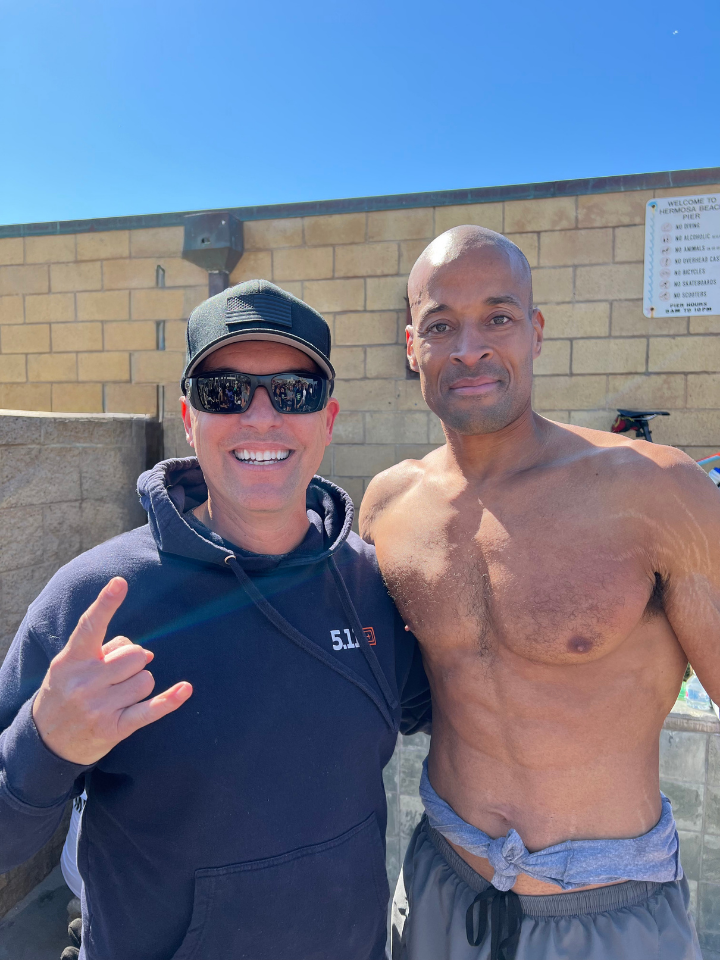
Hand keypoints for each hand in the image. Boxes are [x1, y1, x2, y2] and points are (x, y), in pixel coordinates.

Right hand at [32, 577, 191, 764]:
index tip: (120, 582)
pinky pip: (150, 710)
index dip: (106, 603)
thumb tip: (147, 654)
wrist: (46, 742)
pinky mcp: (114, 729)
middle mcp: (84, 682)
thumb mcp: (73, 665)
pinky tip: (185, 689)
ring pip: (145, 679)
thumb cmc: (66, 692)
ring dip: (138, 684)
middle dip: (132, 662)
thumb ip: (106, 651)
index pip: (90, 626)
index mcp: (71, 659)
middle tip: (114, 677)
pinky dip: (170, 700)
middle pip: (135, 655)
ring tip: (117, 696)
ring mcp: (98, 707)